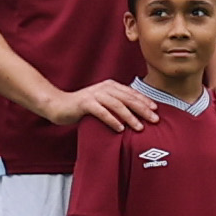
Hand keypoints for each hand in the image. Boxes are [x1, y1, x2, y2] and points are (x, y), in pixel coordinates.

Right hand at [44, 76, 160, 133]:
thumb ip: (117, 104)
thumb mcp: (103, 102)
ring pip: (117, 105)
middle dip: (142, 109)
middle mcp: (104, 88)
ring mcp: (94, 95)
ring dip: (130, 116)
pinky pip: (101, 112)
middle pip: (128, 98)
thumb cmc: (83, 107)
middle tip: (154, 120)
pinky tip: (120, 128)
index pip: (131, 93)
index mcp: (110, 86)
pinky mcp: (85, 104)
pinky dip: (112, 120)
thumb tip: (136, 114)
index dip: (145, 101)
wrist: (59, 105)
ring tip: (139, 127)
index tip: (156, 110)